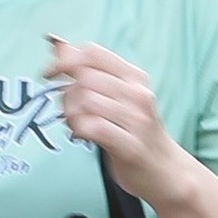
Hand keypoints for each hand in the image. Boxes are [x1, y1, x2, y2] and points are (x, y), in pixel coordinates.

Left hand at [43, 38, 192, 212]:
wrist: (166, 172)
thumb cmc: (136, 133)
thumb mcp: (118, 97)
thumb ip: (89, 72)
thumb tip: (58, 45)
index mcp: (135, 78)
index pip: (93, 53)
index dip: (64, 60)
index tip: (50, 74)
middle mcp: (138, 94)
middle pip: (85, 77)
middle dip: (65, 92)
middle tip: (66, 110)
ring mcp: (136, 120)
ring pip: (86, 100)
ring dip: (70, 113)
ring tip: (74, 123)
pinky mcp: (130, 145)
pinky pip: (93, 127)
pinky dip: (78, 129)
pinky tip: (80, 135)